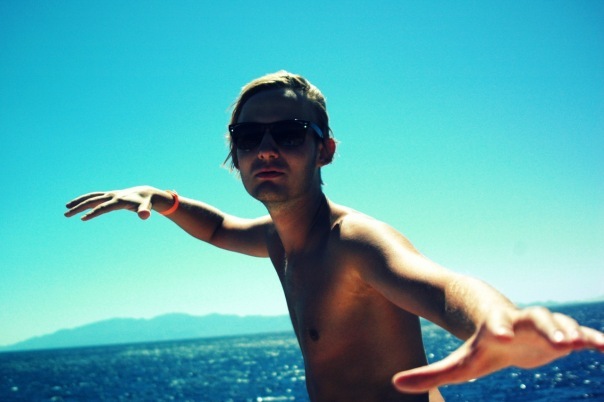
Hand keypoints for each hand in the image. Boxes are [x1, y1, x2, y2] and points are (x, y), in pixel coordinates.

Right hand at [65, 186, 157, 220]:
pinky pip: (94, 197)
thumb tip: (145, 216)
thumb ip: (145, 211)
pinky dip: (84, 200)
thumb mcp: (146, 207)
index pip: (104, 207)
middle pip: (93, 201)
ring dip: (78, 202)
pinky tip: (76, 206)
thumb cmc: (146, 202)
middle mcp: (112, 196)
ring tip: (66, 208)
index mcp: (119, 200)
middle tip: (66, 214)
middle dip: (79, 207)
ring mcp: (109, 195)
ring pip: (91, 197)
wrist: (145, 193)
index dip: (94, 213)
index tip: (82, 219)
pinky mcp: (108, 195)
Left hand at [392, 307, 603, 392]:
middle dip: (546, 326)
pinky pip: (580, 335)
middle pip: (534, 317)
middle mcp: (520, 323)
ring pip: (559, 323)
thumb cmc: (480, 348)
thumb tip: (395, 383)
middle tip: (559, 340)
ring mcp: (542, 327)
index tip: (501, 336)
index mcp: (494, 328)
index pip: (495, 325)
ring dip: (571, 331)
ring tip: (582, 343)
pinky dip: (593, 339)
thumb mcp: (458, 365)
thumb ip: (429, 375)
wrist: (503, 330)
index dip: (498, 329)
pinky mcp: (560, 336)